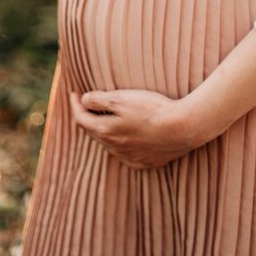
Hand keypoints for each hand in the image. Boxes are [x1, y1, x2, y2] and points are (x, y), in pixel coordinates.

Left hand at [69, 88, 199, 168]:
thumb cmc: (152, 109)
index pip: (81, 118)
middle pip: (93, 133)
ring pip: (109, 145)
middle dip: (87, 118)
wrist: (182, 128)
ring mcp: (130, 157)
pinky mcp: (146, 162)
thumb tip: (83, 101)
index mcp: (105, 131)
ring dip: (104, 132)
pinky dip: (122, 145)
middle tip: (85, 106)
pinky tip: (127, 139)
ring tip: (106, 119)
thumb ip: (98, 100)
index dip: (75, 104)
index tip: (73, 93)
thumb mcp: (121, 98)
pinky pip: (127, 155)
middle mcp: (114, 148)